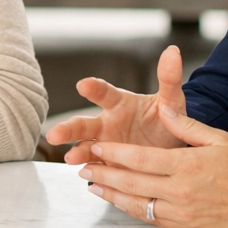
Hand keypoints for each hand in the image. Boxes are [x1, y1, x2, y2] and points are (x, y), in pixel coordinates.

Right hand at [45, 45, 187, 162]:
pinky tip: (87, 177)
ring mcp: (105, 146)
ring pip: (85, 148)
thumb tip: (172, 51)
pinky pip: (97, 170)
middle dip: (68, 129)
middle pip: (83, 125)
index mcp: (119, 104)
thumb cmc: (168, 120)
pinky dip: (92, 173)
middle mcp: (107, 124)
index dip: (94, 89)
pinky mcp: (109, 166)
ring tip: (71, 159)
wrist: (173, 147)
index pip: (104, 94)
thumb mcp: (171, 101)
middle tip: (55, 134)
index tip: (84, 85)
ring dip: (77, 153)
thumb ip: (169, 79)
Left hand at [77, 104, 227, 227]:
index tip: (96, 147)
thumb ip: (185, 124)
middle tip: (82, 167)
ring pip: (136, 204)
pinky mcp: (184, 227)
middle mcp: (180, 191)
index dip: (114, 154)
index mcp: (187, 165)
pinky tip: (118, 201)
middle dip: (103, 173)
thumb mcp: (217, 138)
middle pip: (132, 182)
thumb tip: (162, 107)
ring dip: (111, 194)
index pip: (140, 159)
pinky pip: (150, 218)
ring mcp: (181, 212)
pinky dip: (131, 208)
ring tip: (92, 185)